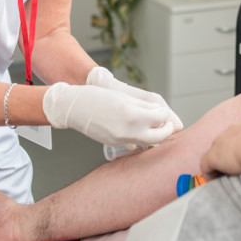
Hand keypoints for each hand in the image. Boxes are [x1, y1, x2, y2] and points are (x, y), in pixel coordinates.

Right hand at [42, 82, 177, 145]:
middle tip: (167, 124)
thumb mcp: (124, 97)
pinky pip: (134, 143)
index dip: (165, 113)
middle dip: (166, 130)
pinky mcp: (114, 143)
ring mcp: (121, 139)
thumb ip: (144, 106)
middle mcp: (129, 130)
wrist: (74, 108)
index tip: (164, 110)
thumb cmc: (97, 97)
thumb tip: (159, 111)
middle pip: (158, 137)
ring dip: (155, 136)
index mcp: (133, 114)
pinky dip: (141, 137)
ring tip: (155, 126)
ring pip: (147, 142)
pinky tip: (139, 129)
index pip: (160, 117)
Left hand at [200, 120, 240, 178]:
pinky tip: (215, 184)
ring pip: (217, 154)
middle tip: (235, 170)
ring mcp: (223, 142)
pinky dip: (210, 177)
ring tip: (224, 179)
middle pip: (228, 142)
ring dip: (220, 166)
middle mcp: (237, 130)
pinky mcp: (213, 156)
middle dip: (230, 156)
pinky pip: (207, 167)